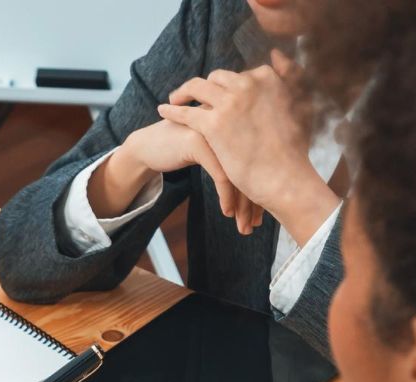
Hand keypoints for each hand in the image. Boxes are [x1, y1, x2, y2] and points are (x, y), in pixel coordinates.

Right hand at [97, 119, 260, 231]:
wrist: (148, 146)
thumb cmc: (185, 150)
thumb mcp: (218, 150)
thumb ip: (239, 156)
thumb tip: (268, 185)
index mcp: (242, 121)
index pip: (263, 158)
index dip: (265, 188)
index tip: (263, 213)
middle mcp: (233, 121)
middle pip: (255, 165)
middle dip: (256, 201)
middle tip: (256, 224)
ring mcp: (216, 129)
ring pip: (240, 172)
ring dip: (243, 205)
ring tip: (244, 226)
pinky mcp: (200, 141)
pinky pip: (222, 175)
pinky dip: (227, 197)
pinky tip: (227, 212)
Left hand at [157, 51, 340, 242]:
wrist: (285, 177)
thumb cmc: (294, 150)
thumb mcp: (299, 104)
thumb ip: (290, 76)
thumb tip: (276, 53)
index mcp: (267, 78)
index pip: (240, 75)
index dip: (228, 85)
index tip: (220, 94)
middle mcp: (248, 84)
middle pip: (216, 78)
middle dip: (204, 86)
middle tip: (192, 94)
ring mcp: (229, 103)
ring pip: (197, 88)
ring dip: (183, 91)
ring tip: (174, 99)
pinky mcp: (213, 124)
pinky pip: (185, 111)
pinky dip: (172, 109)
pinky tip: (162, 111)